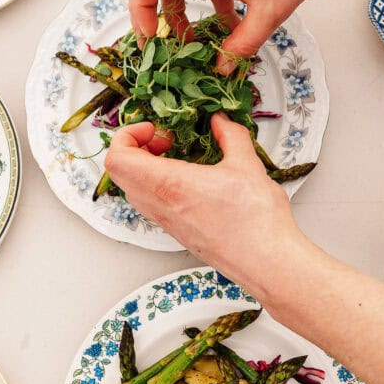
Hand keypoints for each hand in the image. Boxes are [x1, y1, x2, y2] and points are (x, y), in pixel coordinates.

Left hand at [103, 113, 302, 272]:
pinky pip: (151, 204)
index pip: (117, 159)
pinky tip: (191, 179)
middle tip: (165, 140)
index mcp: (168, 185)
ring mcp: (167, 222)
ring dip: (146, 168)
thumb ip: (230, 135)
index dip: (128, 136)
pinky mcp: (178, 232)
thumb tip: (220, 122)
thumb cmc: (255, 221)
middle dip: (136, 148)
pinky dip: (159, 185)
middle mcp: (160, 206)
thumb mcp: (246, 164)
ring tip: (179, 157)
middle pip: (120, 174)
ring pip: (134, 190)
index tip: (155, 129)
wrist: (266, 261)